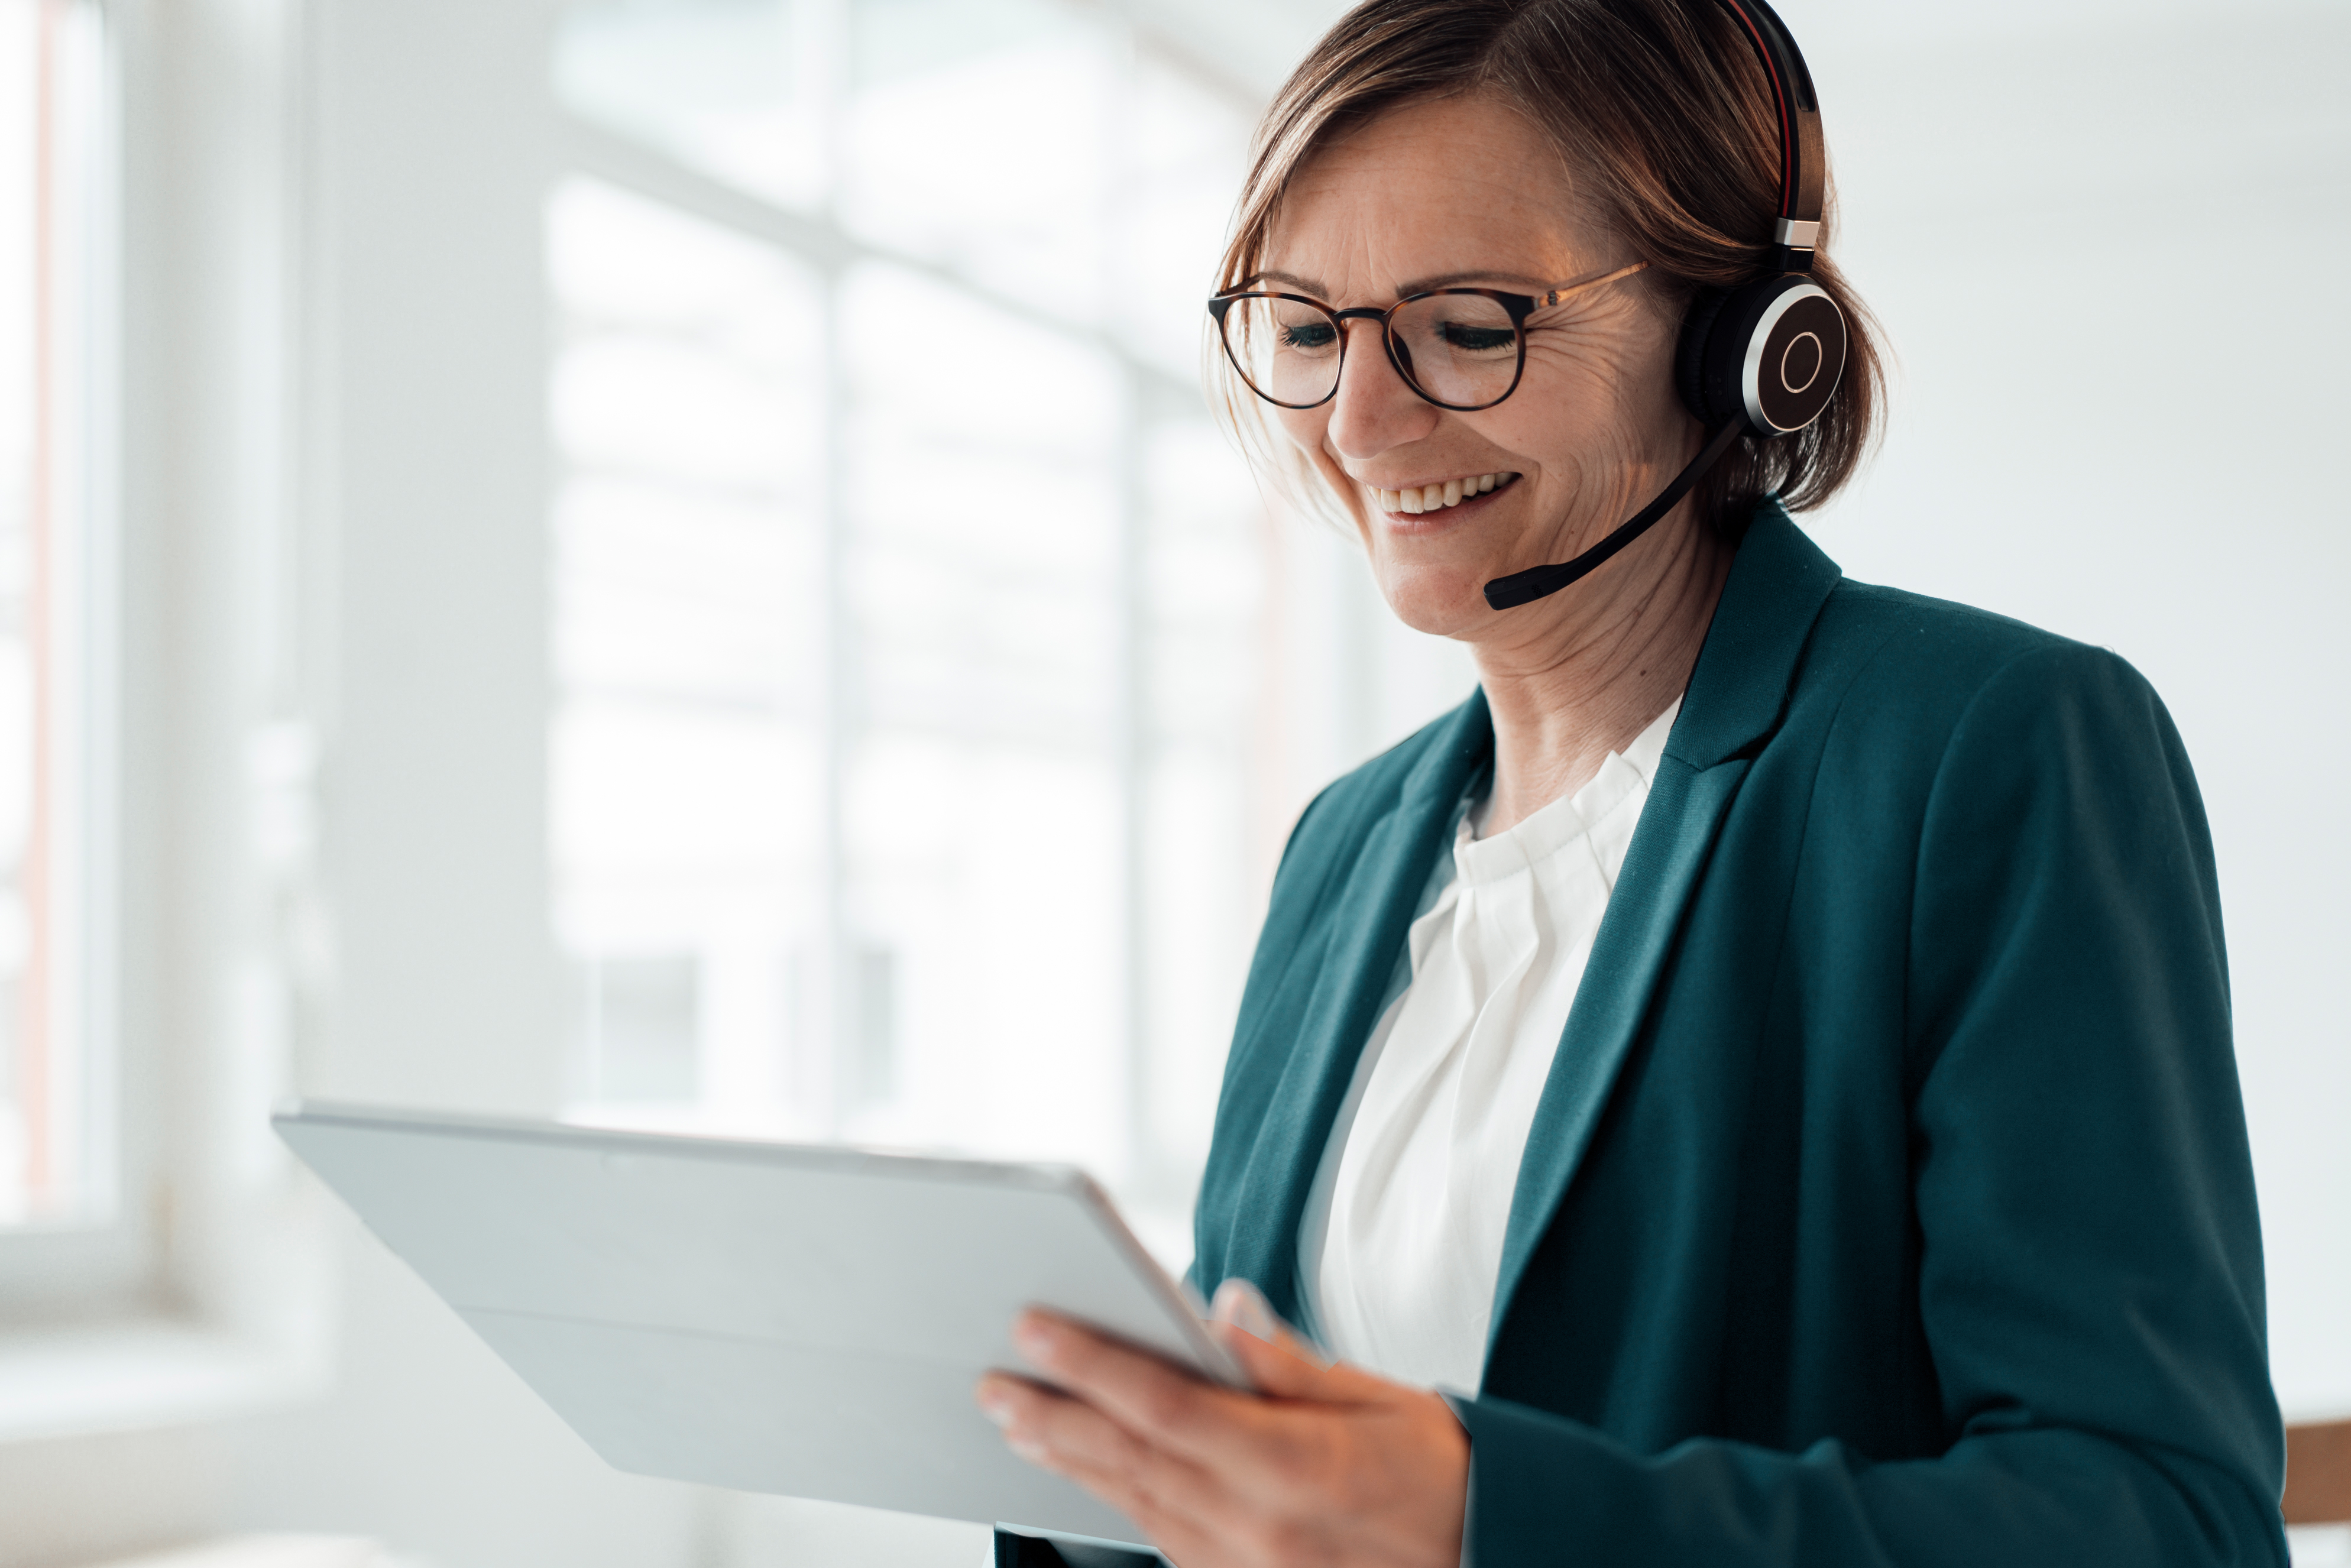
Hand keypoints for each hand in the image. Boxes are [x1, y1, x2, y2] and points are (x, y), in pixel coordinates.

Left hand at [974, 1281, 1467, 1567]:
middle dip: (1052, 1417)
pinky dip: (1118, 1500)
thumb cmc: (1446, 1478)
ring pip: (1135, 1506)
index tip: (1035, 1328)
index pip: (1166, 1406)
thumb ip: (1288, 1365)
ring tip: (1015, 1422)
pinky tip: (1085, 1473)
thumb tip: (1219, 1311)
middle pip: (1129, 1462)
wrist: (1495, 1562)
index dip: (1091, 1365)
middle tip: (990, 1381)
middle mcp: (1257, 1530)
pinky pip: (1165, 1540)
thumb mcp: (1384, 1401)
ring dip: (1069, 1461)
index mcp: (1294, 1469)